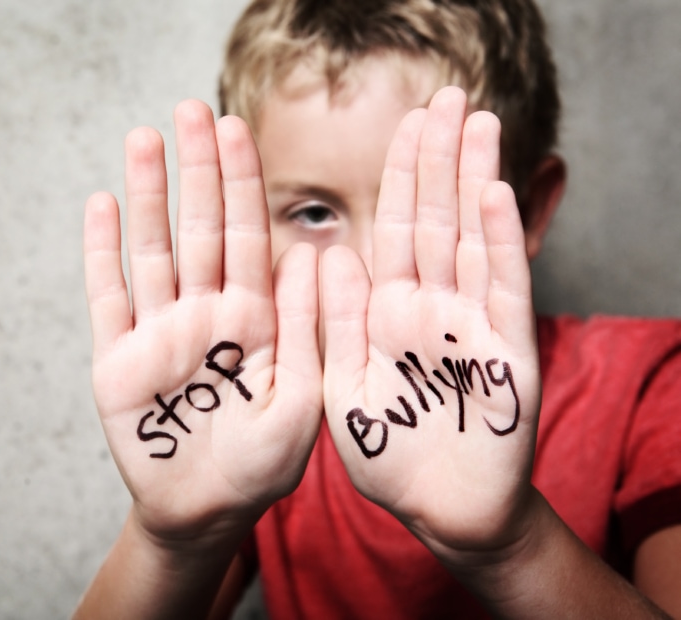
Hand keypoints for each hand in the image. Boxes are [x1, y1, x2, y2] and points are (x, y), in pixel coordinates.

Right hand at [84, 100, 322, 545]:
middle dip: (196, 170)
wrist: (205, 511)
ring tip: (144, 139)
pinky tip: (102, 204)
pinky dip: (102, 252)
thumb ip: (306, 327)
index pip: (247, 236)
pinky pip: (108, 297)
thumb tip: (313, 252)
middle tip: (191, 109)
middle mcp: (205, 314)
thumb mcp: (302, 400)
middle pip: (198, 228)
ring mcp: (158, 332)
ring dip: (148, 195)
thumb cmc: (261, 465)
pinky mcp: (116, 359)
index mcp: (254, 319)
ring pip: (152, 250)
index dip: (241, 183)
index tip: (238, 128)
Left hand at [321, 86, 540, 559]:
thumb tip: (325, 251)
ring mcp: (470, 326)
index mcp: (386, 312)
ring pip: (472, 241)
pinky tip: (493, 196)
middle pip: (434, 222)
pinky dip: (500, 245)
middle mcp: (429, 309)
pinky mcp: (506, 355)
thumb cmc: (388, 454)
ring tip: (477, 124)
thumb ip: (337, 320)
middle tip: (448, 97)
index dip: (400, 177)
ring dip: (473, 183)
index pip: (393, 231)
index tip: (406, 124)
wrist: (441, 512)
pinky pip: (501, 292)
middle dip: (439, 161)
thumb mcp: (342, 385)